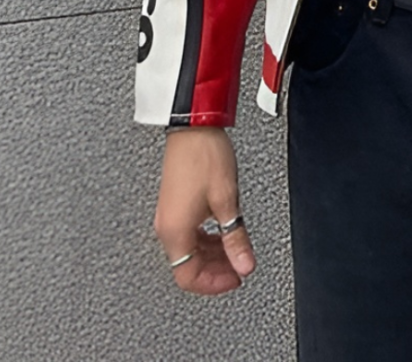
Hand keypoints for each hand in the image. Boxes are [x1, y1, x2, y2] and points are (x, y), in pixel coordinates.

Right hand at [154, 126, 255, 294]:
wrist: (193, 128)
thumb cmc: (205, 156)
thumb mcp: (227, 200)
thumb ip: (236, 237)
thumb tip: (244, 264)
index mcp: (175, 231)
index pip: (188, 277)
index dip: (214, 284)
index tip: (236, 278)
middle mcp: (166, 227)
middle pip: (187, 265)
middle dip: (216, 270)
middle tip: (239, 266)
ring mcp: (168, 215)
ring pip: (189, 249)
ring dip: (212, 254)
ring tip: (235, 249)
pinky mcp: (174, 203)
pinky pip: (188, 232)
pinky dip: (207, 239)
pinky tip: (223, 232)